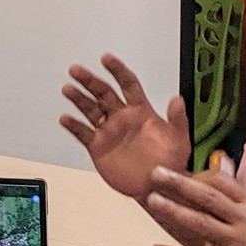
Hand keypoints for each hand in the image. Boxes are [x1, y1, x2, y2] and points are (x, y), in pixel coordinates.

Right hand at [59, 53, 189, 198]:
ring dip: (78, 99)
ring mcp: (109, 131)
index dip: (117, 70)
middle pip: (103, 92)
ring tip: (68, 89)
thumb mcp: (180, 140)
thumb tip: (177, 100)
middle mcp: (122, 118)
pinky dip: (73, 126)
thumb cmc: (170, 163)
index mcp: (141, 111)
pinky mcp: (99, 147)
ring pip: (90, 109)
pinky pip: (83, 133)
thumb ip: (178, 119)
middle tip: (77, 70)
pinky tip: (65, 118)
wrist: (157, 187)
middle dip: (90, 80)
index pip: (127, 84)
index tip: (107, 59)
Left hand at [144, 166, 245, 245]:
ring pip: (200, 221)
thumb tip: (218, 198)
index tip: (181, 174)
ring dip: (173, 210)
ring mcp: (236, 242)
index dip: (199, 175)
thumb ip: (242, 208)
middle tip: (155, 173)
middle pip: (207, 195)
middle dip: (179, 182)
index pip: (222, 180)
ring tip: (152, 200)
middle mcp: (244, 219)